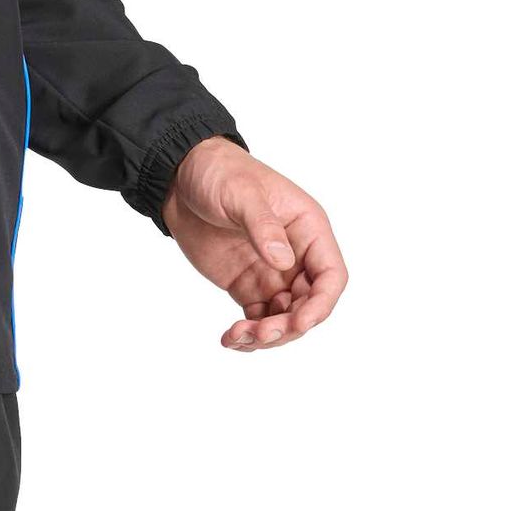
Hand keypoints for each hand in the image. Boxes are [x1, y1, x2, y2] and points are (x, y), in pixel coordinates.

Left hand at [161, 138, 347, 350]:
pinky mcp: (247, 285)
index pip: (331, 274)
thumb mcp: (241, 192)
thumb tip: (284, 262)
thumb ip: (263, 225)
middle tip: (259, 333)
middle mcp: (296, 254)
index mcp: (307, 228)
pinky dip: (248, 335)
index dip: (321, 303)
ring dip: (268, 335)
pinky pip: (258, 318)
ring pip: (284, 318)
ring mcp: (272, 272)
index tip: (299, 323)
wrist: (179, 176)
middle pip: (309, 304)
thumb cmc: (219, 171)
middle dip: (289, 326)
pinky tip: (230, 339)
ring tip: (237, 336)